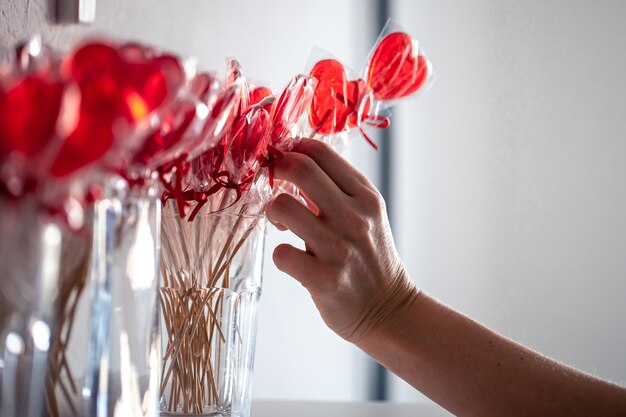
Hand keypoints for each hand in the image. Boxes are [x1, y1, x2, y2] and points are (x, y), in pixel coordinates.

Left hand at [266, 139, 418, 343]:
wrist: (389, 309)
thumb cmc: (370, 257)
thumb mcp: (367, 214)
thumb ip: (339, 189)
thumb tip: (295, 161)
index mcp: (365, 196)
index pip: (320, 152)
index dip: (291, 149)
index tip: (282, 159)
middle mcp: (354, 217)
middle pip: (301, 169)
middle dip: (276, 169)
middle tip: (270, 183)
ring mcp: (339, 248)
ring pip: (283, 207)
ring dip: (273, 212)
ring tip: (280, 222)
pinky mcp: (324, 279)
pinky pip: (282, 253)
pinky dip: (280, 254)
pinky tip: (291, 259)